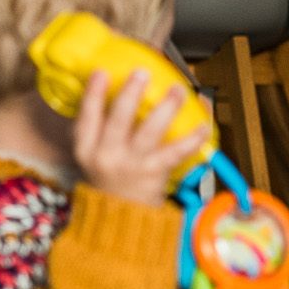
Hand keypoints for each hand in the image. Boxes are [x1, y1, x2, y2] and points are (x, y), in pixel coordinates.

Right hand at [72, 67, 209, 207]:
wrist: (119, 215)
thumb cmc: (109, 176)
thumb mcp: (91, 152)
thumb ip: (96, 125)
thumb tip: (109, 82)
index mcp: (87, 147)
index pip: (86, 118)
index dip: (93, 94)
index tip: (101, 72)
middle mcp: (107, 155)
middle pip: (119, 120)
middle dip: (131, 94)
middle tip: (142, 72)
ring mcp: (133, 164)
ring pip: (150, 132)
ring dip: (166, 108)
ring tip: (177, 90)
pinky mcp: (155, 173)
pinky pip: (176, 152)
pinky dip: (192, 138)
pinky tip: (202, 125)